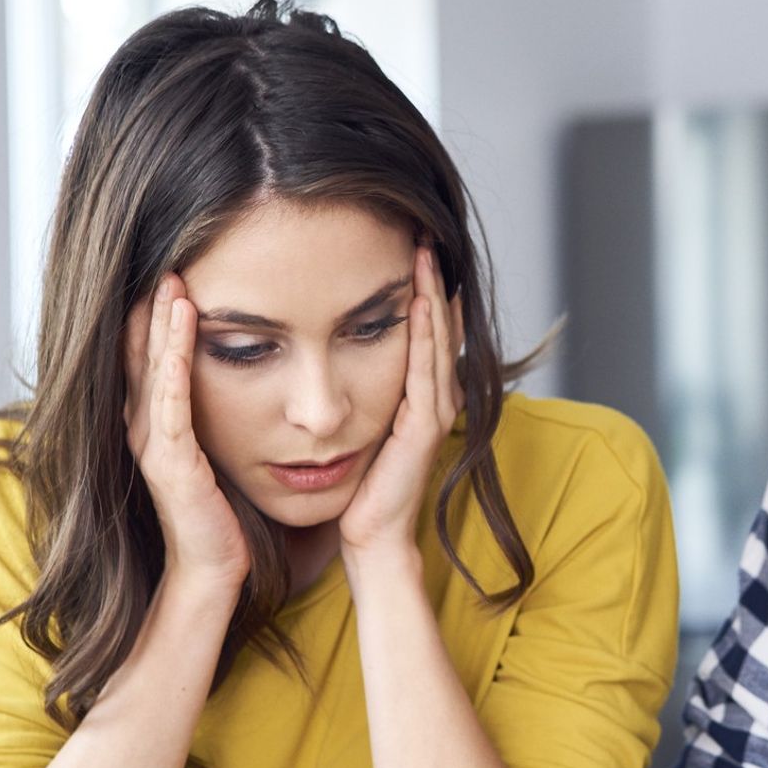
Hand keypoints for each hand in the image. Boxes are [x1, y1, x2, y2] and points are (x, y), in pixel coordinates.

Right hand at [122, 274, 250, 588]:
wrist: (215, 567)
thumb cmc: (222, 512)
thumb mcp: (218, 450)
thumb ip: (217, 414)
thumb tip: (245, 376)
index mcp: (159, 422)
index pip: (153, 355)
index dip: (157, 314)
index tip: (174, 270)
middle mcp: (146, 426)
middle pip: (144, 352)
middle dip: (154, 306)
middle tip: (167, 259)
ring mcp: (153, 443)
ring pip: (154, 370)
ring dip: (161, 324)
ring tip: (172, 282)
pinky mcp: (170, 462)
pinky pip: (171, 403)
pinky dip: (174, 364)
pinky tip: (181, 334)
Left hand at [338, 245, 463, 566]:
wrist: (367, 536)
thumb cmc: (357, 487)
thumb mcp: (357, 427)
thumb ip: (356, 392)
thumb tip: (332, 355)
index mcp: (416, 395)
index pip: (423, 331)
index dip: (419, 289)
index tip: (408, 245)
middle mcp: (432, 398)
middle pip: (436, 326)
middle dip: (430, 279)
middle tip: (423, 231)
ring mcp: (432, 412)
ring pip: (434, 340)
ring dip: (430, 294)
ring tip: (423, 252)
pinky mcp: (424, 428)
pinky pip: (425, 370)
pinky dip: (424, 334)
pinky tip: (419, 302)